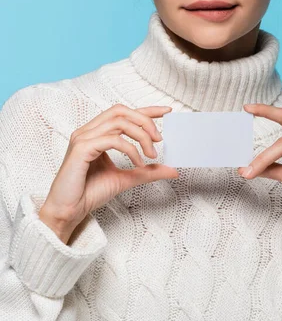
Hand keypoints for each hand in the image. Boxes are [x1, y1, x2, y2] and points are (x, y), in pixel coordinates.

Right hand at [39, 104, 178, 236]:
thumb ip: (148, 171)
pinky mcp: (81, 148)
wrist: (69, 211)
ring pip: (119, 122)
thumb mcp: (127, 178)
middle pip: (121, 111)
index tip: (167, 112)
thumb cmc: (90, 193)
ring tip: (152, 154)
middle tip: (160, 139)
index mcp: (96, 133)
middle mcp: (88, 131)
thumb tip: (173, 169)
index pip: (123, 113)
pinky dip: (131, 150)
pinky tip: (138, 164)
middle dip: (145, 120)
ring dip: (141, 136)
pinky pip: (113, 140)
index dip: (146, 109)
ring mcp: (83, 138)